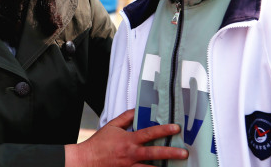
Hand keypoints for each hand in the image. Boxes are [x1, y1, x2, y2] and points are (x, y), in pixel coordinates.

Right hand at [65, 109, 187, 166]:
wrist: (86, 161)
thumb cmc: (99, 143)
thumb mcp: (112, 126)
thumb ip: (126, 117)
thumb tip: (138, 109)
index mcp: (128, 140)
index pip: (149, 133)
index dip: (163, 130)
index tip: (176, 128)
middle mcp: (131, 154)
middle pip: (154, 154)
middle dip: (171, 153)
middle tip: (184, 153)